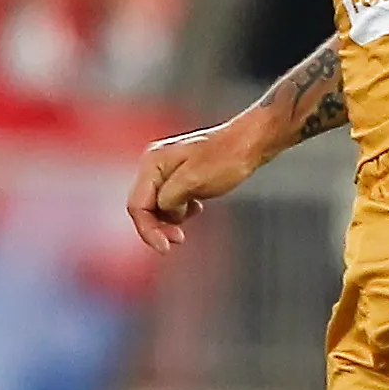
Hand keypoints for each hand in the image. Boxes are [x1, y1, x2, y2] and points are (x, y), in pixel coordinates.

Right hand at [126, 123, 263, 252]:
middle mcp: (155, 164)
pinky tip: (197, 206)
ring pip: (158, 206)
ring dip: (173, 217)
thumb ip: (169, 199)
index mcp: (153, 163)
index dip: (148, 230)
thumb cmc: (227, 157)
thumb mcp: (193, 181)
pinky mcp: (181, 176)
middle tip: (179, 239)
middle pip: (145, 207)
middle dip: (160, 226)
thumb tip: (163, 210)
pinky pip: (172, 200)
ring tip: (194, 211)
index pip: (137, 205)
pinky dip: (181, 209)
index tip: (165, 247)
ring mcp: (168, 169)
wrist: (251, 142)